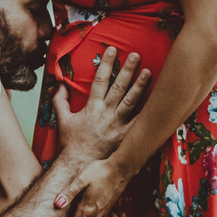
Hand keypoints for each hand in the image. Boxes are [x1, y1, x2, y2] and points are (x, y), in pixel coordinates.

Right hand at [54, 47, 149, 167]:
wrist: (78, 166)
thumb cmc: (71, 143)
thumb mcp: (62, 119)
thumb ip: (60, 100)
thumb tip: (60, 84)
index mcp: (92, 107)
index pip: (100, 80)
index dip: (106, 63)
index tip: (112, 50)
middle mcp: (106, 113)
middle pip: (118, 86)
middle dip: (127, 69)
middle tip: (135, 54)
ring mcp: (117, 125)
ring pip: (131, 101)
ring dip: (140, 85)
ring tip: (148, 71)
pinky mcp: (125, 137)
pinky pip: (138, 122)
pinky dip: (147, 113)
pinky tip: (156, 103)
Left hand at [56, 157, 128, 216]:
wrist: (121, 169)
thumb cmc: (100, 172)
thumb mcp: (82, 180)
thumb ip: (69, 193)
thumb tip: (57, 204)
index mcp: (87, 210)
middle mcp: (95, 215)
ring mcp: (102, 212)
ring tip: (68, 208)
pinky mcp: (106, 207)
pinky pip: (92, 215)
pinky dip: (85, 212)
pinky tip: (82, 200)